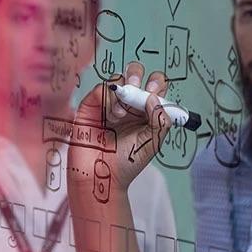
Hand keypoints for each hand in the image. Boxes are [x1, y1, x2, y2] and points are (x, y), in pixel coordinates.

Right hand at [68, 62, 171, 199]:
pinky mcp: (91, 106)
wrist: (101, 177)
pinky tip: (113, 116)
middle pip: (135, 74)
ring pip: (118, 79)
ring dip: (124, 90)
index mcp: (145, 112)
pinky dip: (110, 98)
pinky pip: (102, 89)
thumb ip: (159, 121)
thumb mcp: (152, 143)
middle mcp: (128, 105)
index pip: (154, 87)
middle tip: (139, 89)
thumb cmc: (126, 163)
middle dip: (138, 75)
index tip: (156, 92)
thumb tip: (154, 98)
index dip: (157, 84)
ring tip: (123, 113)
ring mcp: (109, 104)